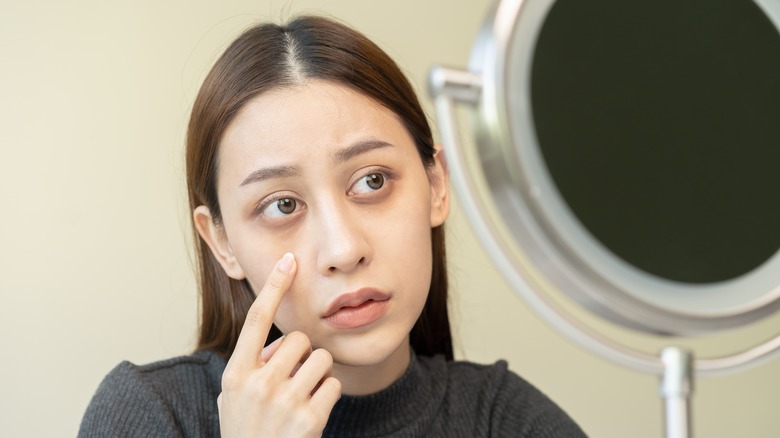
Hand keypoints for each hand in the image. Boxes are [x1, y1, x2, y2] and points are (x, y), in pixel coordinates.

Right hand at [217, 253, 341, 437]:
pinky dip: (328, 395)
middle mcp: (258, 384)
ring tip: (302, 397)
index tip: (289, 261)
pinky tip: (312, 413)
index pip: (257, 319)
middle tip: (292, 381)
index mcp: (236, 373)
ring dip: (317, 374)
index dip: (275, 287)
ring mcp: (284, 402)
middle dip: (301, 356)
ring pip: (320, 359)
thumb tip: (280, 342)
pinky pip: (333, 384)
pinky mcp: (309, 419)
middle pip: (298, 340)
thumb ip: (251, 365)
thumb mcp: (233, 397)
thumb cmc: (246, 431)